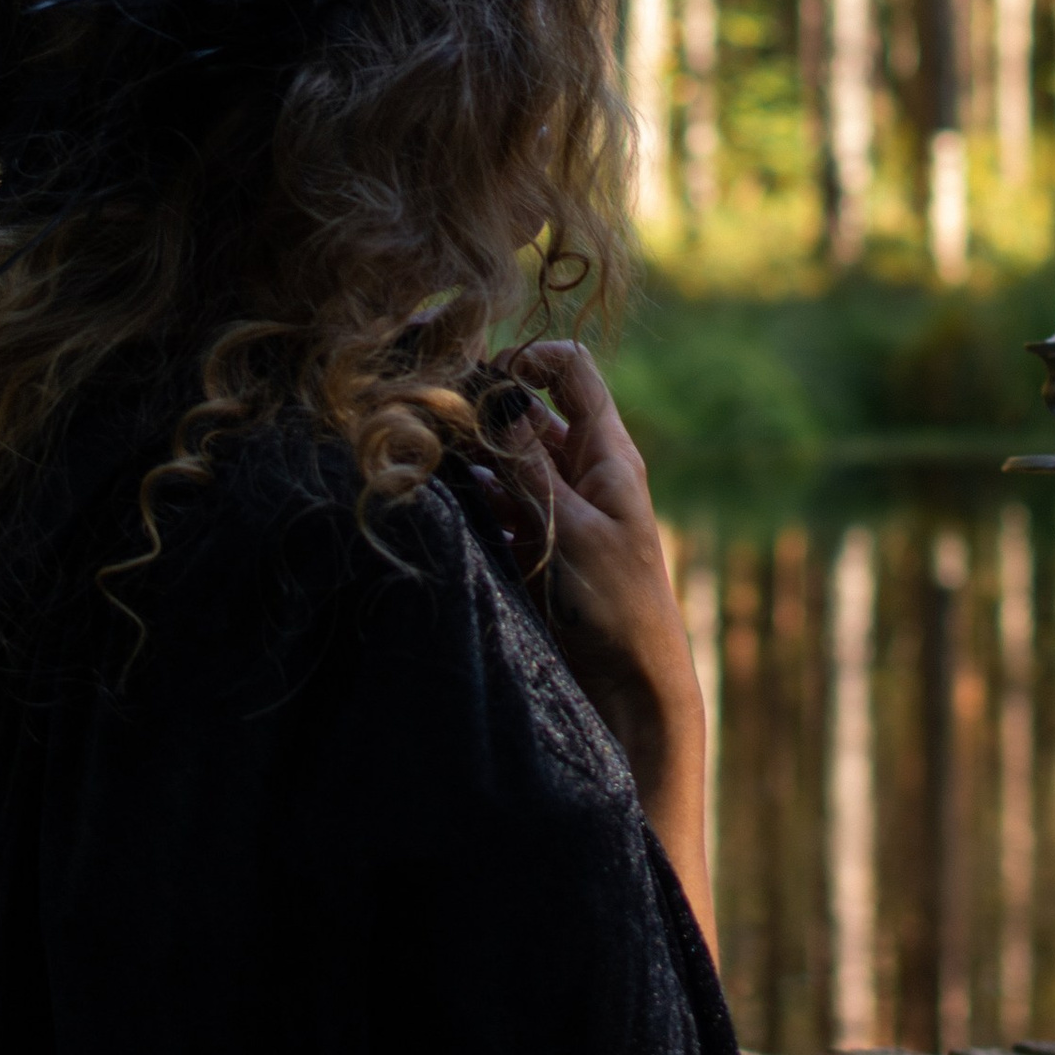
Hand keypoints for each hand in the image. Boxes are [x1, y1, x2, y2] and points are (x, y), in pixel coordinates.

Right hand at [481, 340, 716, 959]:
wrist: (630, 695)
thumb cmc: (617, 610)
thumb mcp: (573, 530)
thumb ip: (531, 466)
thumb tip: (500, 393)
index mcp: (608, 454)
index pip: (570, 371)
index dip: (526, 359)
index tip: (481, 379)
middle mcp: (581, 473)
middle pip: (525, 414)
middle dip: (480, 413)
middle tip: (429, 422)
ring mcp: (555, 511)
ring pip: (502, 462)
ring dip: (468, 460)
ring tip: (424, 465)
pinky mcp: (532, 549)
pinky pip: (494, 508)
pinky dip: (469, 503)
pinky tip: (440, 510)